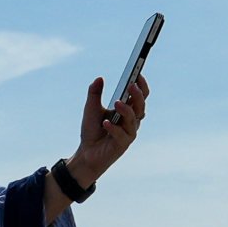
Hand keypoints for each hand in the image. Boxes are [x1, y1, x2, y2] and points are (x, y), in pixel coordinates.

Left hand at [71, 72, 146, 193]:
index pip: (140, 96)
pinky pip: (122, 135)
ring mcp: (128, 133)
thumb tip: (99, 78)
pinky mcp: (122, 145)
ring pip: (133, 120)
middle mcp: (131, 121)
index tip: (137, 73)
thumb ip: (94, 93)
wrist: (86, 153)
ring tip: (117, 103)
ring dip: (126, 110)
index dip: (141, 85)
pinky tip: (105, 123)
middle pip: (141, 106)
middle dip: (138, 95)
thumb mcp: (91, 108)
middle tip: (131, 85)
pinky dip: (114, 128)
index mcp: (127, 110)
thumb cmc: (92, 130)